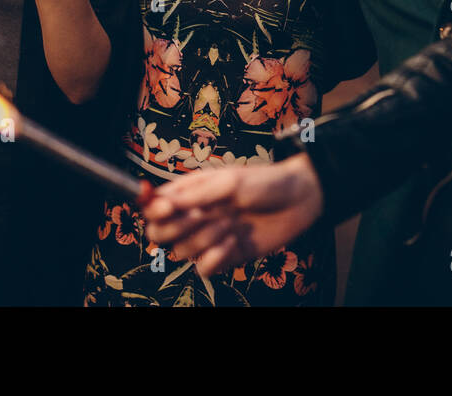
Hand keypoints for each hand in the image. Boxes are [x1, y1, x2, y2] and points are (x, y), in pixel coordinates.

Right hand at [142, 153, 324, 276]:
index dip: (152, 209)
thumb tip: (158, 204)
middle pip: (158, 234)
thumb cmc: (263, 183)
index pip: (153, 205)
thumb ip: (193, 195)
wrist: (299, 200)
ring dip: (204, 238)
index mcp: (189, 192)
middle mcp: (193, 216)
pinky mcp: (225, 256)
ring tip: (231, 223)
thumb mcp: (228, 182)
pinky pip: (203, 268)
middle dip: (175, 229)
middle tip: (200, 217)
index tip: (168, 209)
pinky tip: (234, 242)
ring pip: (181, 252)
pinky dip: (216, 257)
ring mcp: (208, 237)